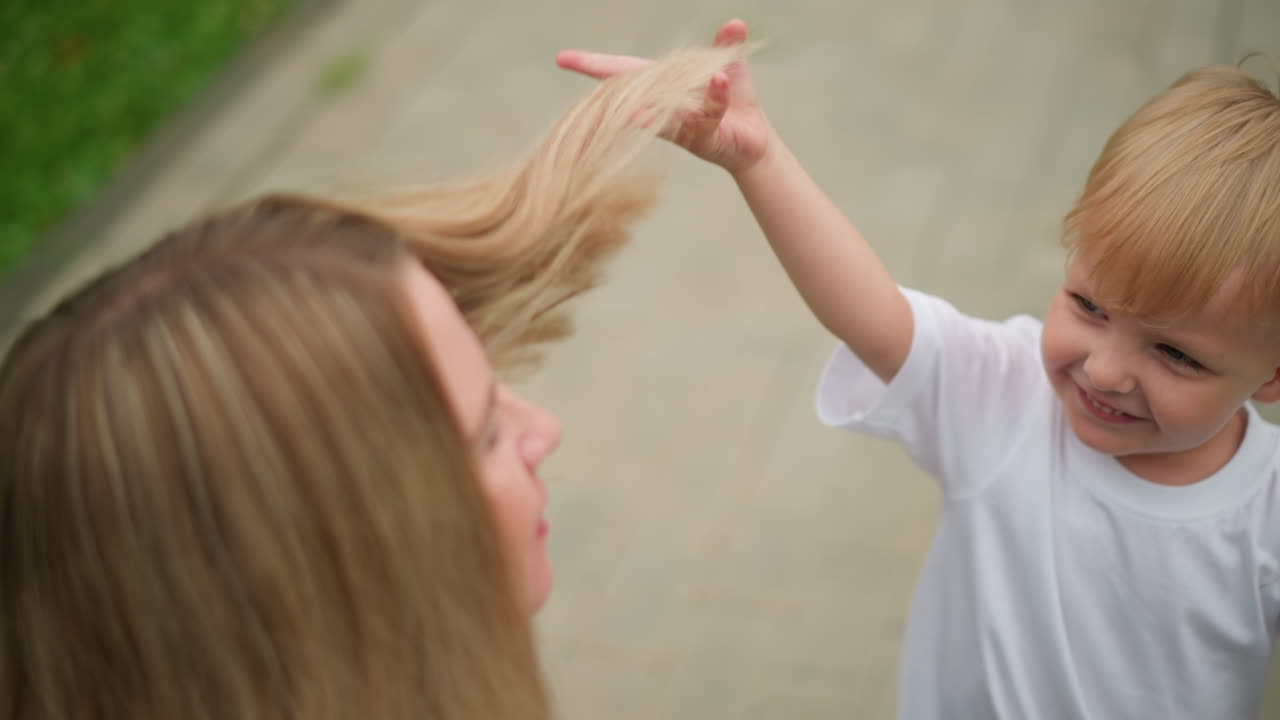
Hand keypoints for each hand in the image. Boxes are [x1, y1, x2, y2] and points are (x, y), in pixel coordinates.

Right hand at [555, 19, 770, 173]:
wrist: (755, 141)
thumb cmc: (733, 102)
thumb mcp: (730, 68)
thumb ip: (727, 45)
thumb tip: (734, 22)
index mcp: (664, 85)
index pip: (625, 71)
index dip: (594, 64)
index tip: (563, 58)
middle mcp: (665, 107)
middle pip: (631, 90)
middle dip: (604, 77)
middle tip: (573, 65)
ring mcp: (683, 124)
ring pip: (665, 108)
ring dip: (656, 96)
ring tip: (637, 93)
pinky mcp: (707, 137)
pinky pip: (707, 116)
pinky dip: (714, 96)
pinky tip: (719, 80)